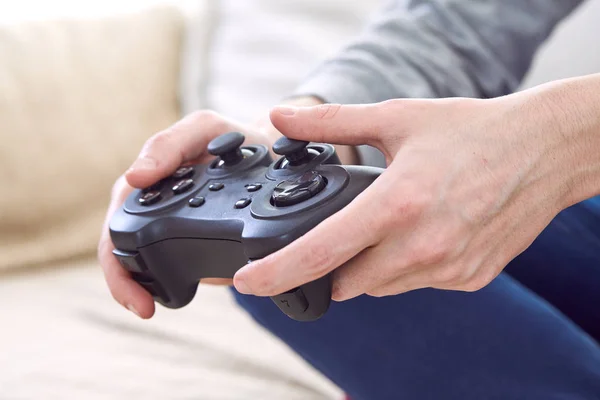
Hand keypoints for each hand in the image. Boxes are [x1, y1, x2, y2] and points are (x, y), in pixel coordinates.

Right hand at [98, 110, 279, 317]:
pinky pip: (175, 270)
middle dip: (124, 282)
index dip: (115, 255)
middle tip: (142, 306)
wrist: (270, 155)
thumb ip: (170, 145)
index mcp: (150, 183)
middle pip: (123, 251)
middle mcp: (155, 207)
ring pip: (144, 265)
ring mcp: (174, 228)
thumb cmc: (233, 139)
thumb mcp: (203, 129)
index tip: (129, 281)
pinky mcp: (196, 243)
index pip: (118, 220)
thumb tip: (134, 177)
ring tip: (150, 307)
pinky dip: (169, 287)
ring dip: (142, 288)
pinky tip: (175, 298)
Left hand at [233, 89, 580, 300]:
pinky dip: (406, 268)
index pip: (322, 252)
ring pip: (381, 287)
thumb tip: (281, 119)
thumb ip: (332, 123)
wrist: (542, 150)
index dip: (277, 273)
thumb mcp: (397, 118)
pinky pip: (418, 285)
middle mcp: (421, 245)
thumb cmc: (471, 132)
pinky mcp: (470, 278)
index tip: (248, 285)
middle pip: (347, 281)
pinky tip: (422, 234)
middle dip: (332, 266)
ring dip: (370, 267)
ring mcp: (448, 267)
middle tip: (342, 232)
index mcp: (396, 204)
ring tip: (388, 226)